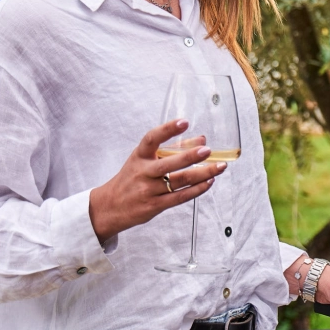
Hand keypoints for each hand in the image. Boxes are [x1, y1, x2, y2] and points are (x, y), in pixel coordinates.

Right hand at [88, 120, 224, 243]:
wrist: (110, 207)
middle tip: (207, 150)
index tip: (184, 122)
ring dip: (203, 174)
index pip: (152, 139)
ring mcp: (149, 190)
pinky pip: (180, 197)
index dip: (168, 130)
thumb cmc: (131, 179)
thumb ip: (172, 149)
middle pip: (169, 163)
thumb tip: (201, 139)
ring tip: (219, 167)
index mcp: (139, 156)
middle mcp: (143, 172)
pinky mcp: (155, 206)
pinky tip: (209, 182)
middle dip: (190, 156)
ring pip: (180, 181)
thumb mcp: (144, 160)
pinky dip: (197, 189)